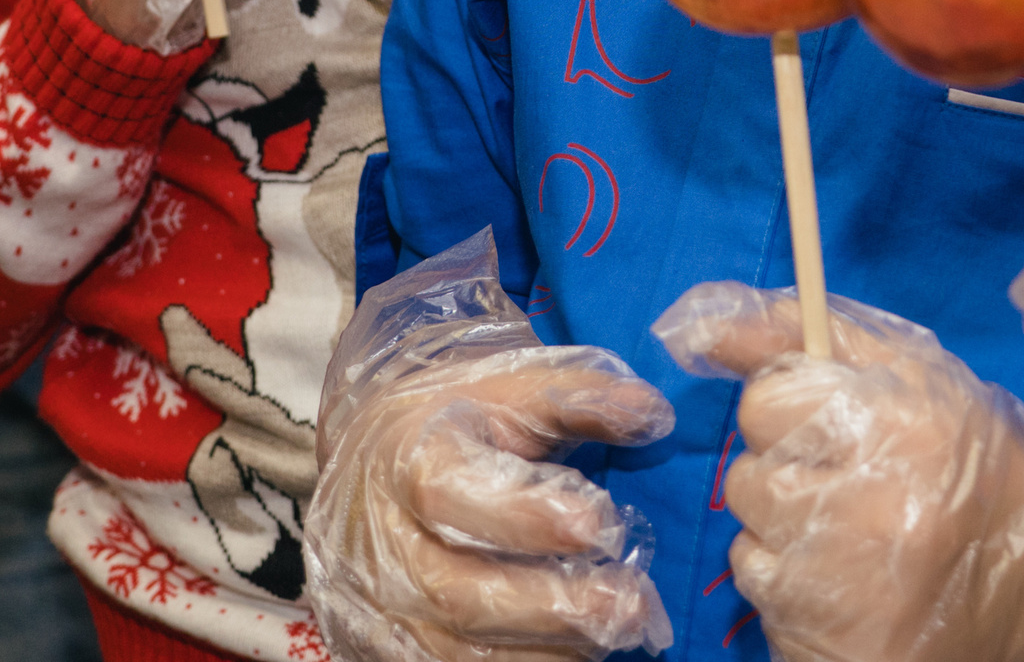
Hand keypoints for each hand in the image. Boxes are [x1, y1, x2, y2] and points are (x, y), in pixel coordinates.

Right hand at [307, 234, 675, 661]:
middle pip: (457, 593)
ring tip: (618, 634)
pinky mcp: (388, 651)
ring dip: (547, 652)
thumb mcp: (506, 388)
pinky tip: (577, 653)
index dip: (523, 515)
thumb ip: (576, 400)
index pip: (449, 492)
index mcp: (405, 459)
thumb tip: (654, 415)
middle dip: (553, 606)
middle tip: (634, 603)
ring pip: (456, 655)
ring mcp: (379, 609)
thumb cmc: (452, 420)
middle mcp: (381, 544)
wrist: (369, 465)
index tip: (600, 522)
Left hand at [656, 285, 1023, 661]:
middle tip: (857, 483)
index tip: (840, 425)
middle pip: (748, 475)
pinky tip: (853, 581)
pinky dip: (796, 588)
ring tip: (858, 534)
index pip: (766, 402)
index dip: (794, 409)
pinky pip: (765, 598)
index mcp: (893, 425)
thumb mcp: (906, 366)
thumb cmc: (969, 452)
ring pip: (750, 539)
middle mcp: (870, 511)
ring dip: (787, 533)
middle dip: (788, 471)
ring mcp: (850, 591)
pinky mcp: (835, 648)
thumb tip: (695, 322)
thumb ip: (794, 329)